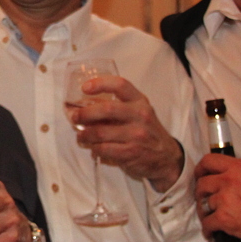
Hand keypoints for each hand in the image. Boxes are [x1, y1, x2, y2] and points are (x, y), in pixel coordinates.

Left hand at [68, 75, 185, 191]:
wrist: (166, 157)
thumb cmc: (146, 132)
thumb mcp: (139, 113)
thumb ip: (117, 107)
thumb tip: (83, 106)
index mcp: (140, 101)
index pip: (120, 85)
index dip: (100, 84)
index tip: (84, 88)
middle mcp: (140, 115)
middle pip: (107, 109)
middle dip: (85, 113)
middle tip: (74, 117)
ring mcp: (136, 135)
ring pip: (100, 132)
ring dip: (84, 135)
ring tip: (80, 136)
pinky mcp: (131, 153)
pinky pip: (104, 149)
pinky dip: (94, 149)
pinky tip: (93, 148)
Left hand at [194, 154, 240, 241]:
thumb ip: (239, 175)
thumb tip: (226, 181)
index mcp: (237, 168)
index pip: (208, 162)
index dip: (200, 170)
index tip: (199, 176)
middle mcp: (228, 180)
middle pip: (201, 185)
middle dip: (201, 194)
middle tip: (205, 201)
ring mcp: (225, 200)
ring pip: (203, 205)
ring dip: (205, 213)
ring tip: (210, 218)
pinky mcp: (225, 219)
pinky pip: (207, 223)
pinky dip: (208, 229)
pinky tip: (212, 232)